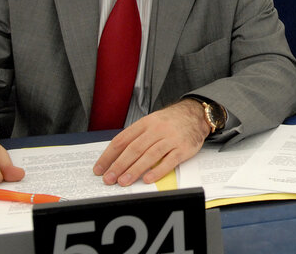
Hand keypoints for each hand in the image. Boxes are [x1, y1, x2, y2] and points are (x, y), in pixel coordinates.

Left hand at [93, 99, 209, 185]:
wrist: (195, 114)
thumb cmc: (170, 121)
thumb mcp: (151, 122)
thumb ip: (136, 136)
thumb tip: (116, 156)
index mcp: (145, 123)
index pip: (122, 139)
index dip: (109, 155)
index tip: (100, 168)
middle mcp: (157, 129)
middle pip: (134, 149)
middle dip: (119, 165)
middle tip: (109, 178)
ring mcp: (171, 139)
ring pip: (150, 155)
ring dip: (134, 170)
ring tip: (123, 182)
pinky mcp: (183, 148)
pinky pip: (169, 161)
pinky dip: (158, 171)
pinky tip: (148, 179)